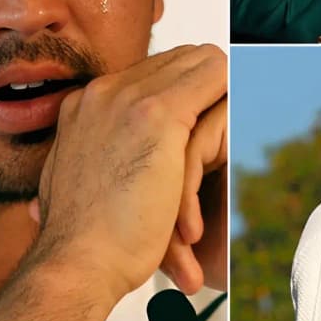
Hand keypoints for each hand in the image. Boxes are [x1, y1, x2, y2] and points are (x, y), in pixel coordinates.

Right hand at [33, 45, 226, 303]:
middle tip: (229, 107)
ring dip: (221, 86)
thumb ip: (96, 155)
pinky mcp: (157, 115)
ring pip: (197, 59)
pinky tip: (246, 110)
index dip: (180, 87)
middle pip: (173, 58)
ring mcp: (127, 98)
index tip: (201, 108)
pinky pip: (214, 77)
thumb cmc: (82, 238)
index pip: (145, 72)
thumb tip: (117, 157)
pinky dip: (234, 90)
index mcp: (82, 106)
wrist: (76, 261)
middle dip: (204, 82)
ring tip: (242, 111)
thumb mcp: (75, 182)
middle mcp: (102, 92)